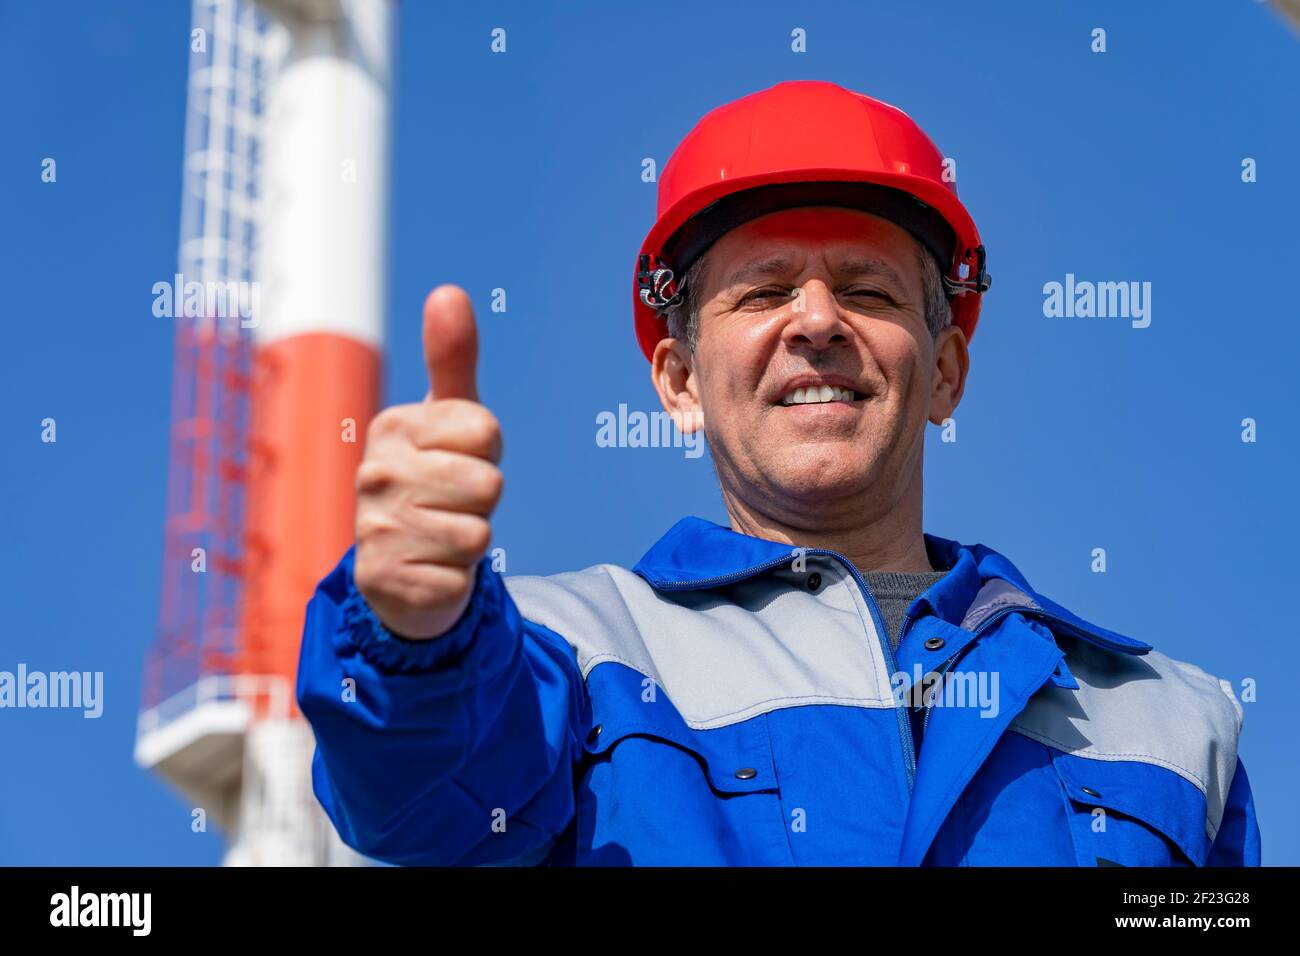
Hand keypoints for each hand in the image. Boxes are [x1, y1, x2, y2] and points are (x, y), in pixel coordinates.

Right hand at [352, 285, 502, 638]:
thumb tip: (449, 292)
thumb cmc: (434, 482)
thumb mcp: (451, 419)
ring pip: (477, 532)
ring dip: (471, 541)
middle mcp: (373, 474)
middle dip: (483, 500)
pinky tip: (429, 570)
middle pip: (487, 483)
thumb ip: (452, 359)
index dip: (487, 452)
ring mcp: (374, 528)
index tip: (460, 460)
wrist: (401, 569)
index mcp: (392, 426)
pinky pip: (460, 577)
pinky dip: (456, 579)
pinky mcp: (385, 579)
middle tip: (453, 504)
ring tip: (441, 536)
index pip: (486, 432)